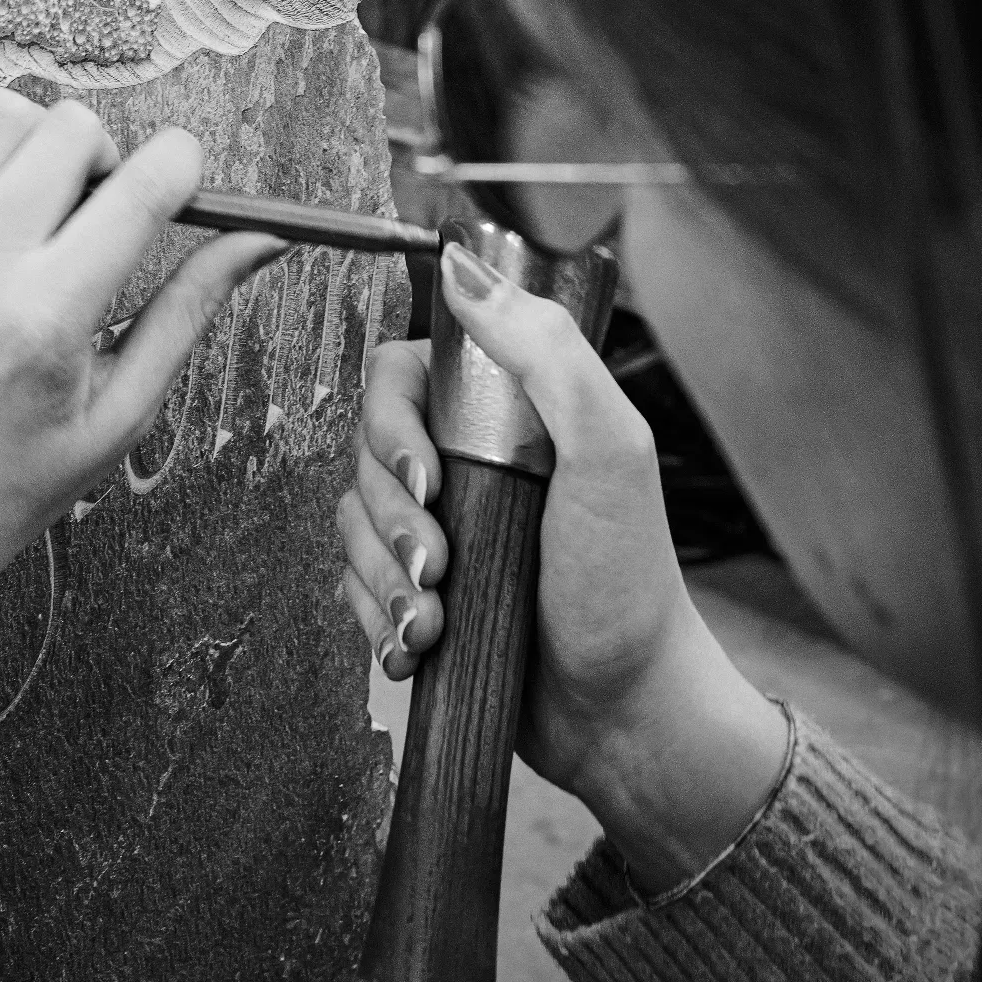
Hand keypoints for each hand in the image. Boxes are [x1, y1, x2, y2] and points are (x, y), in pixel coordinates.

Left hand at [0, 88, 284, 676]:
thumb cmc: (2, 488)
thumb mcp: (119, 415)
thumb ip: (188, 314)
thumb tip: (257, 243)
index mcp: (49, 315)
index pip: (144, 183)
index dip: (184, 169)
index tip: (185, 191)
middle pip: (72, 128)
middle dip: (112, 156)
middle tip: (106, 217)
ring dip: (40, 141)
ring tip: (45, 204)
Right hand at [337, 238, 788, 891]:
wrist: (625, 715)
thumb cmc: (630, 584)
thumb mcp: (608, 451)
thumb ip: (544, 352)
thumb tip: (463, 266)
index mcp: (505, 414)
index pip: (398, 377)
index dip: (391, 426)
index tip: (427, 475)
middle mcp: (466, 462)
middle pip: (364, 455)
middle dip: (390, 518)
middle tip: (437, 564)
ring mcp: (440, 529)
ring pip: (351, 525)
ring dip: (382, 579)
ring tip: (433, 620)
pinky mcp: (419, 593)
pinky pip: (353, 588)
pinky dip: (375, 619)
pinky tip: (416, 647)